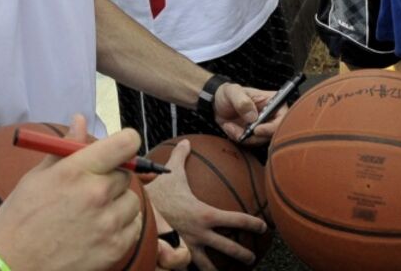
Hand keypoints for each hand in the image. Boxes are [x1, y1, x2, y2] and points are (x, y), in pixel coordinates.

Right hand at [0, 116, 143, 270]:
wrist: (11, 266)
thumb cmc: (19, 220)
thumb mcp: (37, 177)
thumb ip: (65, 148)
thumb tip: (80, 120)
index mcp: (76, 171)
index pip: (125, 143)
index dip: (126, 142)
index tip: (121, 147)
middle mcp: (96, 194)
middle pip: (126, 173)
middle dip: (112, 177)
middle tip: (91, 189)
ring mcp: (108, 223)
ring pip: (132, 202)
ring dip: (118, 204)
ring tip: (92, 214)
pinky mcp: (115, 249)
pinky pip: (134, 227)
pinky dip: (122, 228)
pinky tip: (98, 231)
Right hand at [145, 140, 267, 270]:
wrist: (137, 213)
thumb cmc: (156, 193)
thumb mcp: (171, 173)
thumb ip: (181, 157)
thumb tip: (187, 142)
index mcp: (205, 214)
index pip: (236, 219)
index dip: (252, 223)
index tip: (263, 226)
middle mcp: (200, 234)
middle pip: (228, 247)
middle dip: (243, 254)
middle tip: (252, 258)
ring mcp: (188, 247)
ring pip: (207, 265)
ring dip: (217, 270)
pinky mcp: (174, 254)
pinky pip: (184, 265)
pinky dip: (189, 268)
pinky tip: (190, 270)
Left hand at [214, 83, 282, 143]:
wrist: (216, 103)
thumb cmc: (227, 93)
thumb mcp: (232, 92)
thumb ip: (242, 101)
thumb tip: (253, 116)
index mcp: (271, 101)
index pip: (282, 118)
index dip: (272, 127)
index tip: (256, 129)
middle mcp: (271, 115)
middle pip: (273, 133)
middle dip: (254, 135)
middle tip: (240, 131)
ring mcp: (263, 126)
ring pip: (260, 140)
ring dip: (243, 136)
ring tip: (229, 125)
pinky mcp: (254, 135)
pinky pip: (250, 143)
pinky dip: (238, 138)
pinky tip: (229, 127)